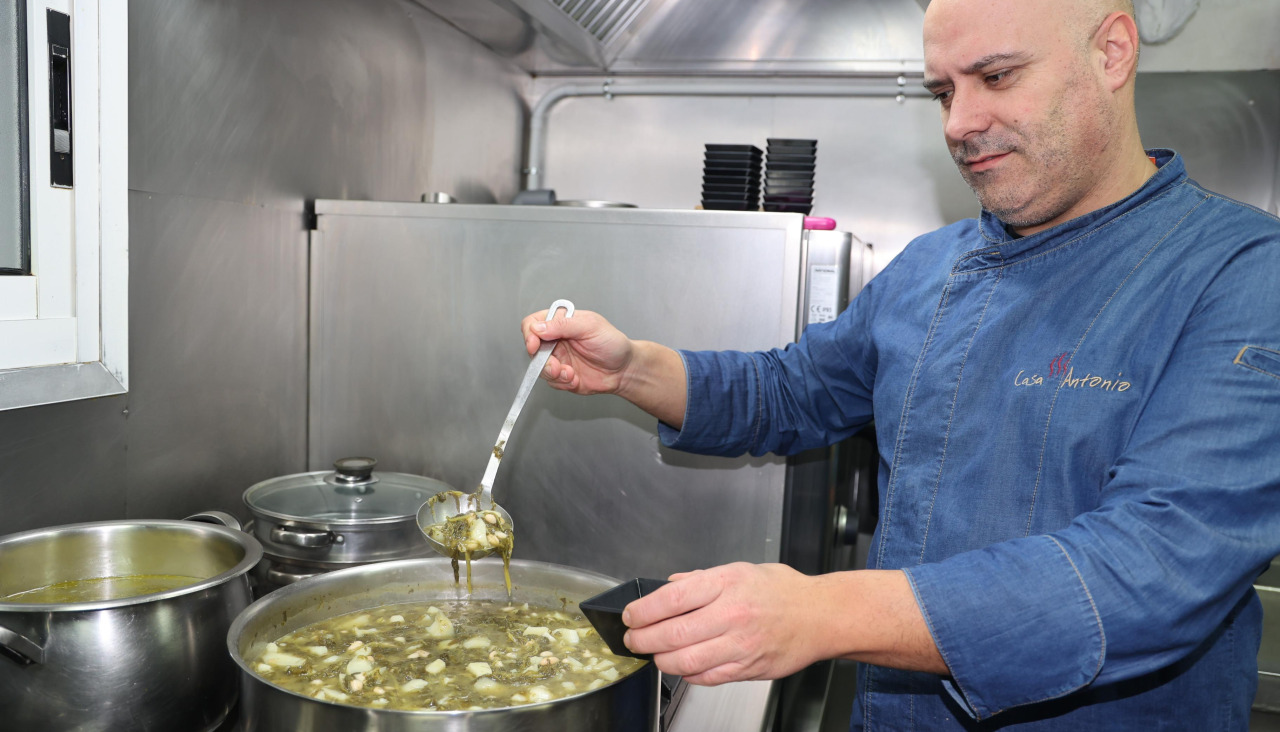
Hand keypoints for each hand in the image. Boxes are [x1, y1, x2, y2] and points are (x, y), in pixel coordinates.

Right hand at [521, 309, 633, 394]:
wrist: (624, 370)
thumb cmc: (612, 343)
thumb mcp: (590, 326)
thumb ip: (563, 324)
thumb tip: (538, 328)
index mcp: (561, 322)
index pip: (533, 323)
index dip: (529, 333)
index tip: (534, 344)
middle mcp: (555, 340)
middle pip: (532, 348)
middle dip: (541, 360)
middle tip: (556, 366)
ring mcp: (557, 358)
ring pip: (539, 367)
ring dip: (552, 373)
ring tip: (569, 374)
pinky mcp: (561, 376)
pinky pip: (551, 381)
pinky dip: (561, 382)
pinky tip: (575, 379)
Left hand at [620, 563, 827, 685]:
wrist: (822, 617)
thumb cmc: (784, 591)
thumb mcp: (741, 569)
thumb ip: (702, 578)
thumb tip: (671, 585)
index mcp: (727, 583)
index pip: (672, 598)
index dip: (643, 610)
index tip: (631, 615)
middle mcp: (732, 614)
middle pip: (673, 633)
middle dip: (643, 639)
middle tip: (633, 639)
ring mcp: (740, 645)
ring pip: (686, 661)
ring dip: (661, 660)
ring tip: (653, 654)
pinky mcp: (747, 668)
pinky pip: (707, 677)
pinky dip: (688, 674)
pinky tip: (682, 666)